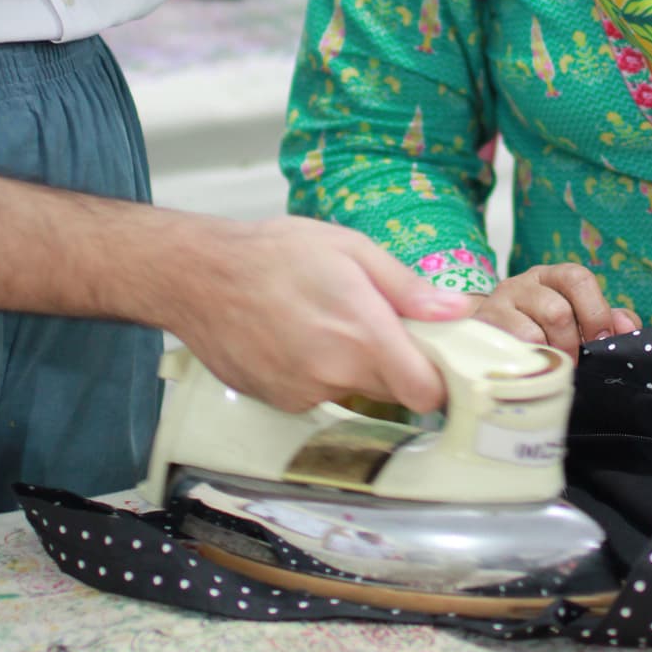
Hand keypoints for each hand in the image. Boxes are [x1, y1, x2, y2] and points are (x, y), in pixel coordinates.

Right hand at [160, 216, 467, 413]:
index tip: (438, 360)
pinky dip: (317, 373)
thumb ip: (406, 287)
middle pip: (393, 392)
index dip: (438, 381)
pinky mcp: (278, 402)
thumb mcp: (349, 249)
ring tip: (324, 321)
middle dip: (396, 364)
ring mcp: (303, 393)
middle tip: (375, 324)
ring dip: (353, 366)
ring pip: (353, 392)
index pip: (425, 392)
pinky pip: (317, 394)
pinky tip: (295, 337)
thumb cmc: (272, 253)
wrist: (197, 276)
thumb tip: (454, 310)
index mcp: (361, 334)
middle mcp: (334, 373)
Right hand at [460, 263, 638, 360]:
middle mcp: (524, 282)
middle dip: (572, 344)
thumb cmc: (541, 329)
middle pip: (558, 310)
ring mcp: (500, 302)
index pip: (578, 278)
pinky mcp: (482, 326)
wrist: (488, 338)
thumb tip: (629, 327)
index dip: (595, 312)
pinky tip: (532, 370)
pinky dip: (528, 364)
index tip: (602, 341)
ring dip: (549, 357)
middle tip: (575, 364)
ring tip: (552, 368)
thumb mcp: (576, 319)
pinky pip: (510, 349)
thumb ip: (607, 320)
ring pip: (533, 332)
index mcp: (553, 276)